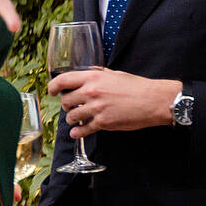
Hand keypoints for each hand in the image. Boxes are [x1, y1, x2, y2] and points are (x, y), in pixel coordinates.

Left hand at [48, 68, 181, 138]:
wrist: (153, 100)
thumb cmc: (136, 86)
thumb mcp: (114, 74)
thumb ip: (98, 74)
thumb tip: (88, 73)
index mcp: (93, 77)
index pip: (63, 80)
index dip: (53, 87)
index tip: (51, 91)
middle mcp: (92, 92)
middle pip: (66, 100)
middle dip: (66, 105)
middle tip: (71, 106)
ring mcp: (96, 108)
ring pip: (71, 116)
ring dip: (72, 118)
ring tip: (76, 118)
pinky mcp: (103, 123)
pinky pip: (83, 130)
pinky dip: (77, 132)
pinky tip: (77, 132)